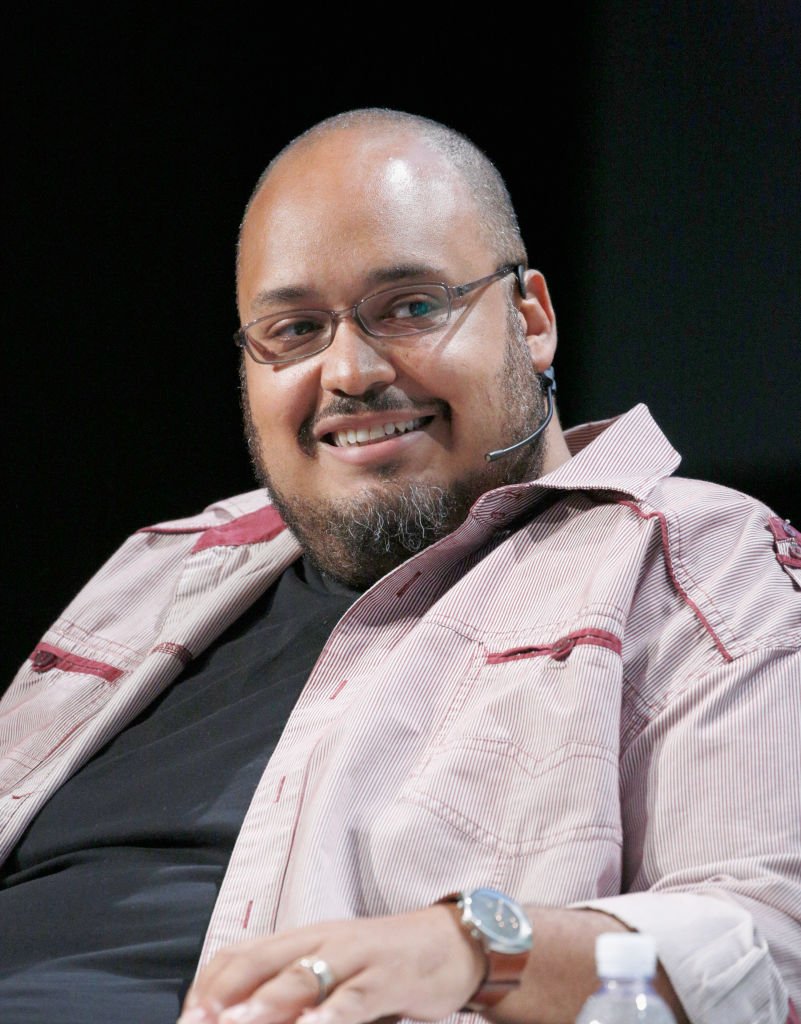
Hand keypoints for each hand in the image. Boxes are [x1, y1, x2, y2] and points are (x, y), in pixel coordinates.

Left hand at [178, 904, 485, 1023]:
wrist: (450, 944)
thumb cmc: (382, 964)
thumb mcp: (332, 970)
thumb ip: (294, 987)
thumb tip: (245, 1013)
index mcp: (303, 939)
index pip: (242, 953)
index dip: (210, 984)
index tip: (187, 1016)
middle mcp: (322, 941)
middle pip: (262, 962)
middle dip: (223, 997)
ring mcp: (354, 957)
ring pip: (302, 977)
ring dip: (266, 1004)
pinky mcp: (386, 977)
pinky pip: (354, 999)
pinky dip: (331, 1016)